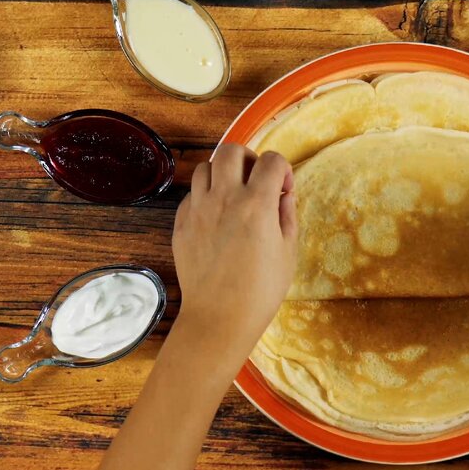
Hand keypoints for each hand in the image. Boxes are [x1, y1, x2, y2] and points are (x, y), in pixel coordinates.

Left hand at [173, 144, 296, 357]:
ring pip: (205, 168)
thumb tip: (284, 194)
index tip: (283, 189)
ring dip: (222, 174)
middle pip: (231, 150)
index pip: (272, 160)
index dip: (283, 170)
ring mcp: (198, 210)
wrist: (219, 318)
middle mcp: (224, 198)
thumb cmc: (260, 291)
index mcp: (256, 203)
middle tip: (255, 181)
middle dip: (248, 158)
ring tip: (232, 196)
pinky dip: (204, 197)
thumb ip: (287, 215)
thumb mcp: (287, 252)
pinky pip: (190, 195)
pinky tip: (215, 217)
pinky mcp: (181, 224)